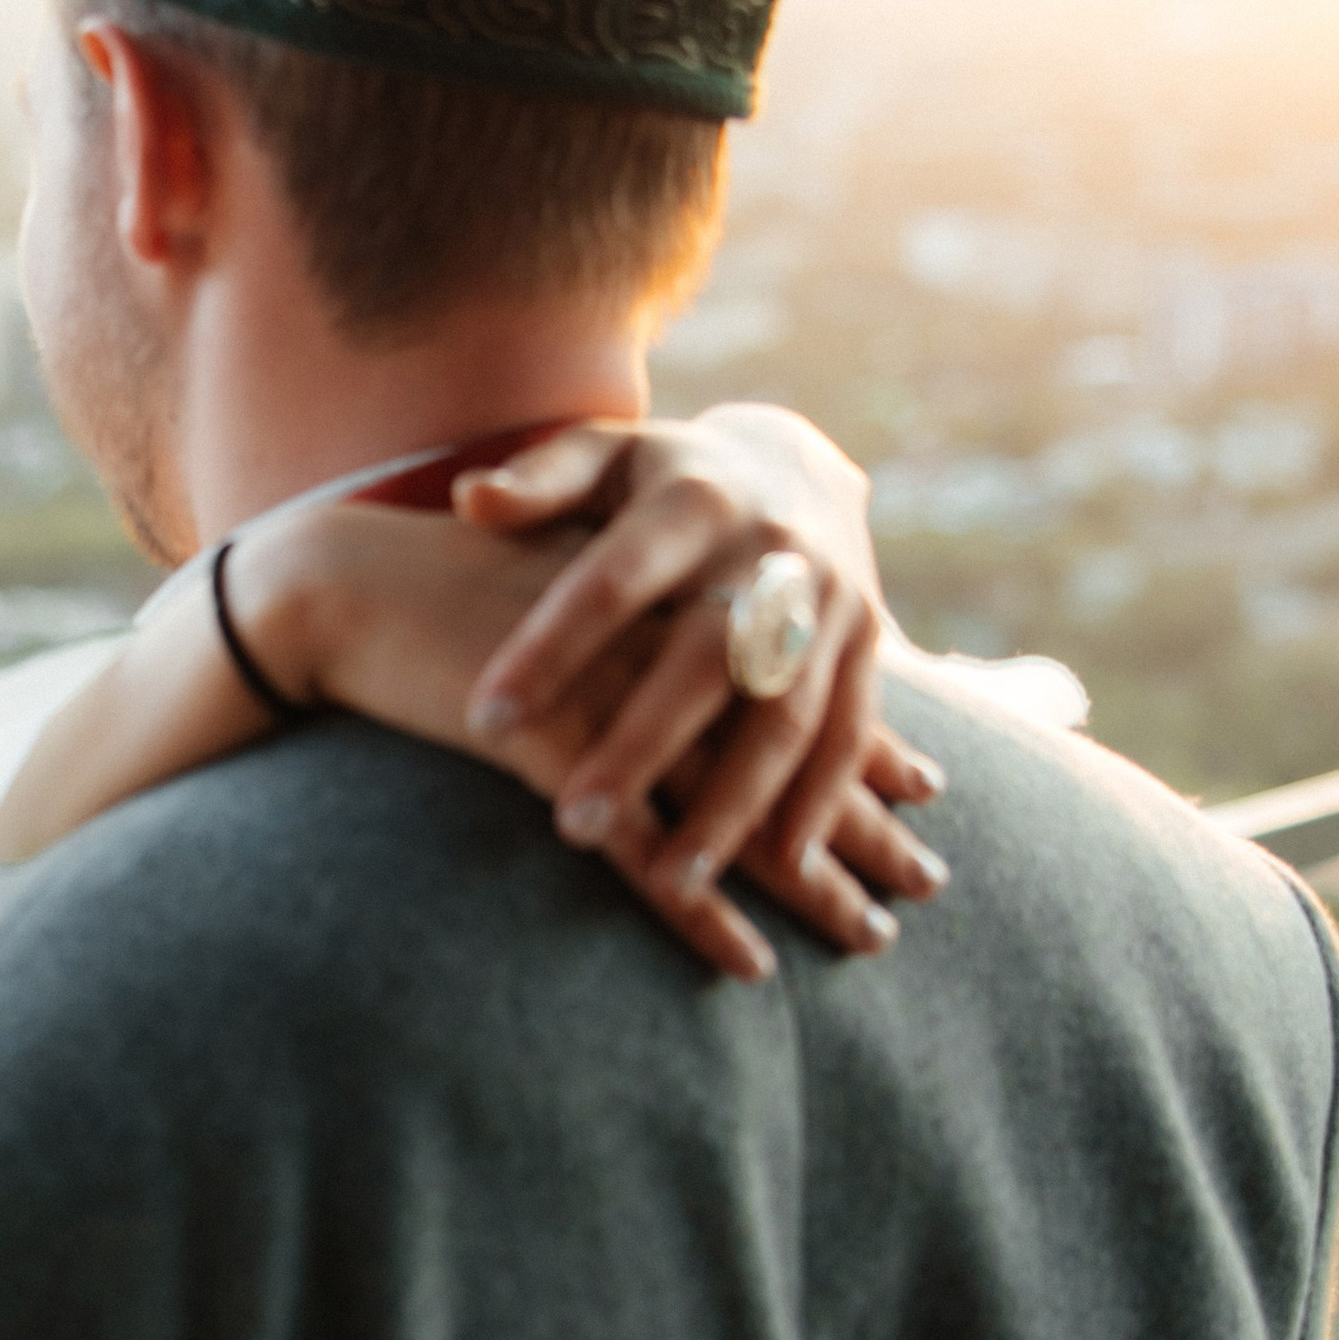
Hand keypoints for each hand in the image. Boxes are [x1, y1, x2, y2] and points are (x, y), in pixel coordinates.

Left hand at [448, 418, 947, 972]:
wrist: (795, 467)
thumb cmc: (658, 479)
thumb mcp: (602, 457)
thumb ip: (540, 481)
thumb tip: (469, 500)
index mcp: (691, 500)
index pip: (611, 579)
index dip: (551, 648)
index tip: (485, 718)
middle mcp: (770, 551)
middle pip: (705, 659)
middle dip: (642, 747)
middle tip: (573, 822)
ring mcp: (830, 602)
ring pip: (784, 716)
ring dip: (734, 805)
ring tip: (673, 882)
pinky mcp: (869, 647)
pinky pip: (849, 733)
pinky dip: (820, 801)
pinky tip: (785, 868)